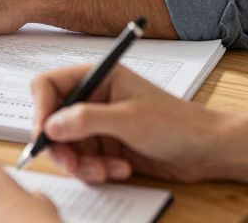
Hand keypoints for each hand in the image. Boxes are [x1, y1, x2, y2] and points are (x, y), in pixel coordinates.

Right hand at [31, 64, 221, 183]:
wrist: (206, 150)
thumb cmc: (176, 123)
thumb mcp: (129, 120)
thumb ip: (87, 120)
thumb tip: (51, 125)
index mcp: (98, 77)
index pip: (49, 86)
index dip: (41, 109)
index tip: (44, 134)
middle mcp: (93, 99)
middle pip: (52, 122)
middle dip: (61, 146)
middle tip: (73, 164)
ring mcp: (98, 125)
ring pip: (66, 147)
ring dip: (82, 164)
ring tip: (106, 170)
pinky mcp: (105, 147)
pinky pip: (83, 162)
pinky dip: (96, 171)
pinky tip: (120, 169)